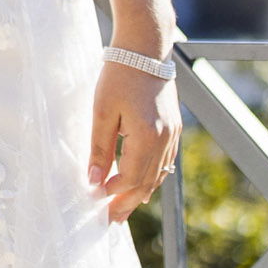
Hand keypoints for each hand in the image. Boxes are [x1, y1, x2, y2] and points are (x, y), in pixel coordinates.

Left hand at [89, 54, 179, 223]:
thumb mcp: (102, 112)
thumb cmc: (119, 76)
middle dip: (127, 202)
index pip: (129, 178)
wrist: (146, 48)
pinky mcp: (174, 128)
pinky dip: (152, 177)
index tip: (96, 200)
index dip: (112, 192)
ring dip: (140, 193)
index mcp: (147, 136)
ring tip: (123, 207)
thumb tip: (93, 180)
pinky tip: (141, 185)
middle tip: (111, 219)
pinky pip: (165, 163)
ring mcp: (173, 134)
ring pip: (158, 175)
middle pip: (146, 183)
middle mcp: (165, 139)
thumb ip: (99, 149)